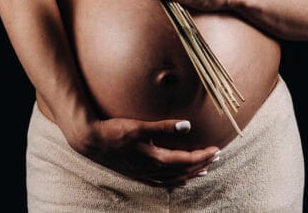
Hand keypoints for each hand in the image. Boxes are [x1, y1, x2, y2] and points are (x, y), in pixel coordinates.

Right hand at [68, 115, 219, 185]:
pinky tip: (179, 180)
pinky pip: (161, 182)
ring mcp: (144, 174)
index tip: (216, 149)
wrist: (90, 141)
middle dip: (201, 164)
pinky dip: (174, 181)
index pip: (185, 160)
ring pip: (174, 178)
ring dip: (191, 174)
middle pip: (183, 171)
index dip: (202, 155)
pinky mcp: (137, 173)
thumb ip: (163, 127)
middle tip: (217, 157)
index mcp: (153, 158)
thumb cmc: (113, 131)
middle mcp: (151, 170)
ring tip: (205, 169)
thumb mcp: (138, 125)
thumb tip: (187, 126)